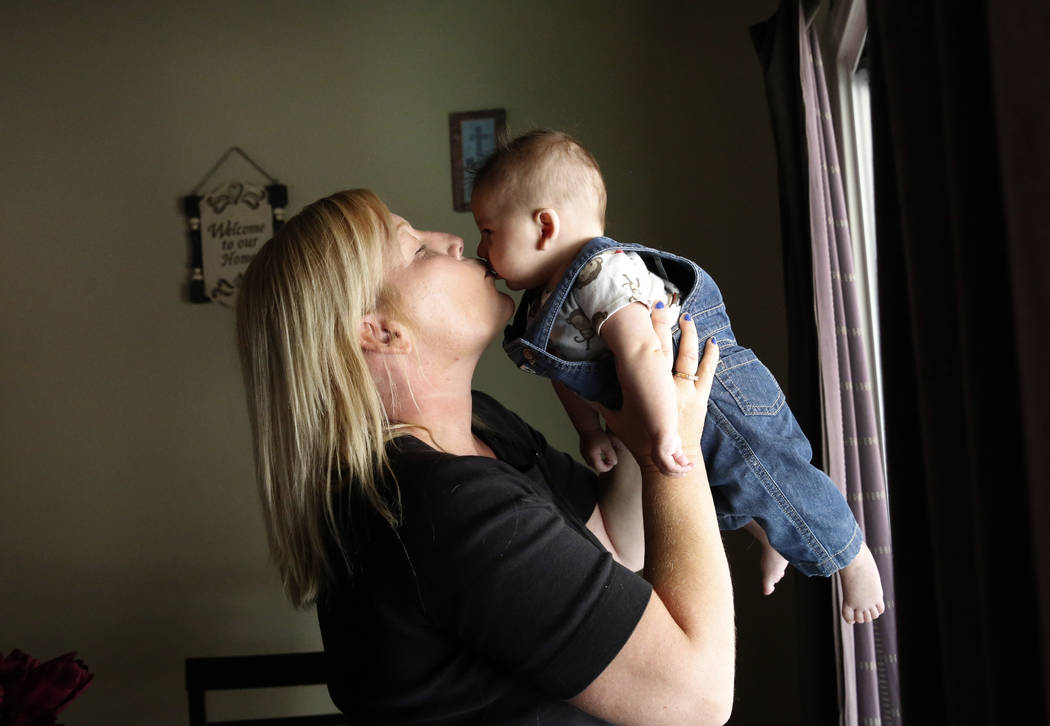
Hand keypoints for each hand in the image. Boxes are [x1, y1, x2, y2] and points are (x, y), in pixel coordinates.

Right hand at [580, 428, 619, 472]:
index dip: (608, 467)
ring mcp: (583, 454)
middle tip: (610, 461)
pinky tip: (600, 454)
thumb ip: (611, 455)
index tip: (613, 463)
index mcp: (592, 456)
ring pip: (591, 463)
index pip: (600, 468)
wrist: (588, 426)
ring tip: (606, 458)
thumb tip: (614, 463)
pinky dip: (595, 459)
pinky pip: (589, 458)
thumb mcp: (607, 445)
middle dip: (603, 466)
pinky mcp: (582, 450)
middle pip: (595, 467)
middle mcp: (586, 457)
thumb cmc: (598, 434)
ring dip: (599, 463)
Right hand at [600, 307, 718, 469]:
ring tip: (685, 317)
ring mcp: (683, 389)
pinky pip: (706, 371)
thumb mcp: (615, 420)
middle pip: (662, 343)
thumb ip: (602, 405)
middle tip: (657, 301)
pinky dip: (711, 355)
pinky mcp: (699, 397)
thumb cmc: (640, 442)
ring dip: (686, 333)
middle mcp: (663, 382)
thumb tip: (582, 391)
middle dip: (659, 321)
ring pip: (686, 353)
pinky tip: (714, 342)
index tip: (634, 310)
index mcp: (642, 384)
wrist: (665, 462)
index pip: (637, 349)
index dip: (636, 328)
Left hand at [650, 430, 690, 476]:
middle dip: (678, 474)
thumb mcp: (676, 449)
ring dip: (681, 471)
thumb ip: (679, 457)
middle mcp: (656, 460)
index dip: (676, 472)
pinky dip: (680, 468)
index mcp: (658, 459)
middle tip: (687, 472)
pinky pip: (671, 467)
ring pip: (669, 471)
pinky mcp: (661, 456)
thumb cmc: (669, 435)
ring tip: (690, 468)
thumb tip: (685, 465)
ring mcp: (657, 458)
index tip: (686, 470)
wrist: (665, 427)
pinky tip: (687, 466)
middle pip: (667, 473)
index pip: (666, 470)